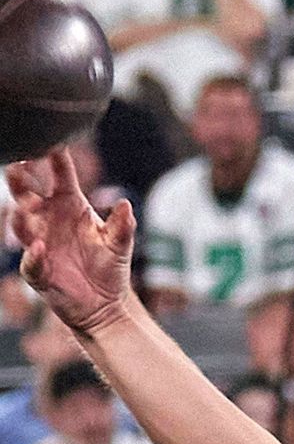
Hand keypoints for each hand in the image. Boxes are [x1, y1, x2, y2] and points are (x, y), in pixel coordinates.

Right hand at [6, 151, 135, 336]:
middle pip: (27, 192)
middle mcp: (49, 219)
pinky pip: (31, 262)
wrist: (106, 304)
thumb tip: (127, 206)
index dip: (53, 155)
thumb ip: (123, 226)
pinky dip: (32, 255)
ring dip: (21, 215)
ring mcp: (40, 243)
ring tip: (25, 207)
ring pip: (21, 224)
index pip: (59, 173)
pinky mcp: (39, 271)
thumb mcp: (120, 244)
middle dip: (19, 178)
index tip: (51, 138)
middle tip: (17, 164)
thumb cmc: (110, 267)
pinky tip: (38, 248)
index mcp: (69, 204)